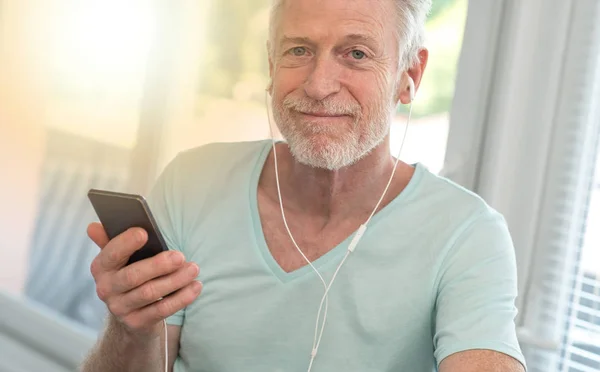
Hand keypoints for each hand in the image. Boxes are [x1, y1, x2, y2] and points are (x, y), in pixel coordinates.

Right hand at [87, 222, 201, 335]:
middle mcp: (106, 289)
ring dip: (175, 280)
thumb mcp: (121, 257)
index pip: (110, 254)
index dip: (126, 243)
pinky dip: (181, 298)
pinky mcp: (136, 323)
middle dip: (158, 265)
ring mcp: (120, 308)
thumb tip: (93, 226)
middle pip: (133, 276)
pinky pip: (161, 310)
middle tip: (180, 256)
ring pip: (150, 293)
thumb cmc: (131, 272)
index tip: (145, 233)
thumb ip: (111, 240)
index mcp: (101, 267)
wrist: (131, 312)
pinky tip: (195, 286)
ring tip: (193, 269)